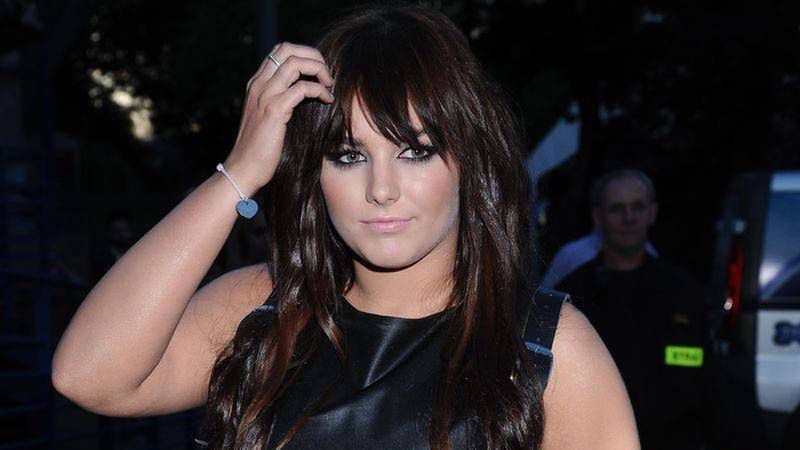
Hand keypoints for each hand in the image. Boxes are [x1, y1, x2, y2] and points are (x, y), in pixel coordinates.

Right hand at [223, 42, 333, 193]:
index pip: (280, 51)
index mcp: (256, 84)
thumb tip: (303, 94)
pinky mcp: (274, 110)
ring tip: (328, 85)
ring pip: (295, 63)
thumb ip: (280, 101)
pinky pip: (302, 88)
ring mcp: (265, 95)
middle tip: (326, 75)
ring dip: (318, 69)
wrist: (243, 168)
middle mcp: (258, 84)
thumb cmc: (260, 148)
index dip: (303, 55)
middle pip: (287, 49)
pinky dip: (319, 90)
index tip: (318, 72)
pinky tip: (327, 100)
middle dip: (313, 56)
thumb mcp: (268, 118)